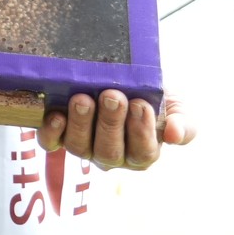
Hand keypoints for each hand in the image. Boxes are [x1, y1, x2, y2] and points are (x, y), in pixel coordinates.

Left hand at [40, 90, 191, 169]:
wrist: (120, 79)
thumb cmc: (150, 95)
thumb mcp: (174, 107)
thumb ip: (183, 123)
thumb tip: (174, 135)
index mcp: (141, 153)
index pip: (142, 152)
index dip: (141, 131)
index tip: (140, 104)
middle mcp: (111, 155)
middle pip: (109, 151)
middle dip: (110, 123)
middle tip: (113, 96)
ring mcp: (83, 146)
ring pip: (79, 147)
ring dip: (81, 123)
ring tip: (83, 98)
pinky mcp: (57, 135)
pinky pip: (50, 142)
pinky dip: (51, 131)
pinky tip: (56, 114)